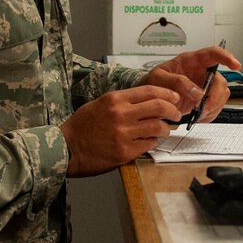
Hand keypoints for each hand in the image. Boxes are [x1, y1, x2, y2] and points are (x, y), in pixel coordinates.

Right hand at [59, 85, 182, 176]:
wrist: (66, 147)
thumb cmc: (82, 126)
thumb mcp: (101, 103)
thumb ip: (124, 101)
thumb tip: (148, 101)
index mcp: (115, 99)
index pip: (150, 91)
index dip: (167, 94)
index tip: (175, 98)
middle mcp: (121, 114)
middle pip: (159, 106)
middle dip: (173, 110)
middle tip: (176, 114)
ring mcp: (124, 133)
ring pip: (158, 126)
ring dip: (166, 129)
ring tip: (165, 130)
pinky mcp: (125, 151)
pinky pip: (149, 144)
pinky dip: (154, 141)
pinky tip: (151, 140)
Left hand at [143, 45, 239, 123]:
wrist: (149, 99)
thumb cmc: (152, 83)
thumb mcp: (157, 78)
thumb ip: (176, 82)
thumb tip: (197, 92)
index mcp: (191, 61)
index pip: (213, 53)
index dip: (226, 57)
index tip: (236, 65)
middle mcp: (201, 72)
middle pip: (220, 81)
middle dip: (216, 95)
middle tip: (203, 107)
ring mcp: (204, 87)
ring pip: (222, 95)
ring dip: (213, 107)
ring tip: (197, 114)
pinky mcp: (204, 100)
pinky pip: (215, 107)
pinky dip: (209, 115)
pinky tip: (197, 116)